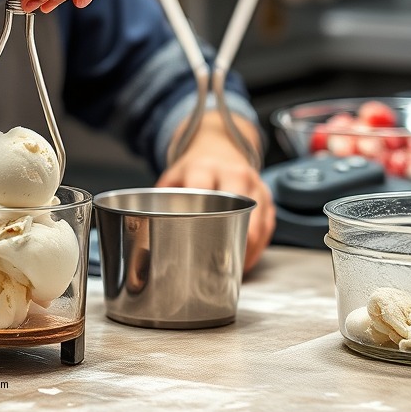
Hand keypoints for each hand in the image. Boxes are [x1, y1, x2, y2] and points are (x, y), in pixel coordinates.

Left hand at [155, 111, 275, 272]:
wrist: (219, 143)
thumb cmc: (194, 166)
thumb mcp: (173, 175)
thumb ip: (162, 197)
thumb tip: (141, 226)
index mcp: (204, 169)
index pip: (204, 192)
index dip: (201, 217)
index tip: (196, 242)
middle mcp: (233, 174)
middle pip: (239, 209)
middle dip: (233, 237)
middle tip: (220, 263)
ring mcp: (254, 184)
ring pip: (259, 221)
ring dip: (249, 247)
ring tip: (234, 268)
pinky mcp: (267, 195)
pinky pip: (269, 224)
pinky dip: (260, 244)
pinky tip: (247, 258)